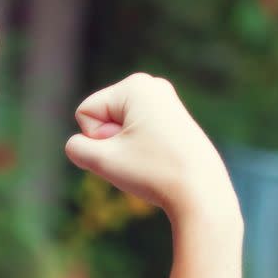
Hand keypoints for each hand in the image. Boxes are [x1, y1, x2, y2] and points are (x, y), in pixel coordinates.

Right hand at [65, 73, 238, 221]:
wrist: (201, 192)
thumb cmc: (152, 173)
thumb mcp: (101, 160)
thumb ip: (76, 147)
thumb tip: (80, 144)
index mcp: (135, 85)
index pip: (85, 113)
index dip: (96, 139)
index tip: (126, 150)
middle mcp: (151, 85)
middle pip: (101, 118)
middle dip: (110, 143)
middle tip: (140, 157)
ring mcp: (164, 101)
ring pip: (117, 129)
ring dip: (123, 150)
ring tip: (150, 159)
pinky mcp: (172, 118)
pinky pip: (135, 135)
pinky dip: (139, 151)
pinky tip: (159, 159)